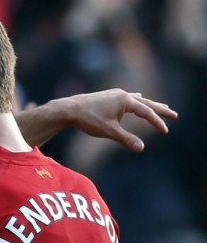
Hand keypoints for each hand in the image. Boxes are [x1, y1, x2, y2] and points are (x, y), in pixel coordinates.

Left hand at [60, 89, 177, 151]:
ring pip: (137, 100)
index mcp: (125, 100)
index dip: (157, 122)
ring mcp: (115, 94)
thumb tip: (141, 148)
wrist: (68, 109)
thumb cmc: (88, 119)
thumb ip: (126, 139)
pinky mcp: (108, 96)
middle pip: (146, 103)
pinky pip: (128, 98)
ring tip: (162, 107)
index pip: (147, 112)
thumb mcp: (109, 131)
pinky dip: (136, 100)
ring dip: (149, 104)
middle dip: (160, 110)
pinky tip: (138, 98)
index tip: (165, 131)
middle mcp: (122, 94)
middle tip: (175, 115)